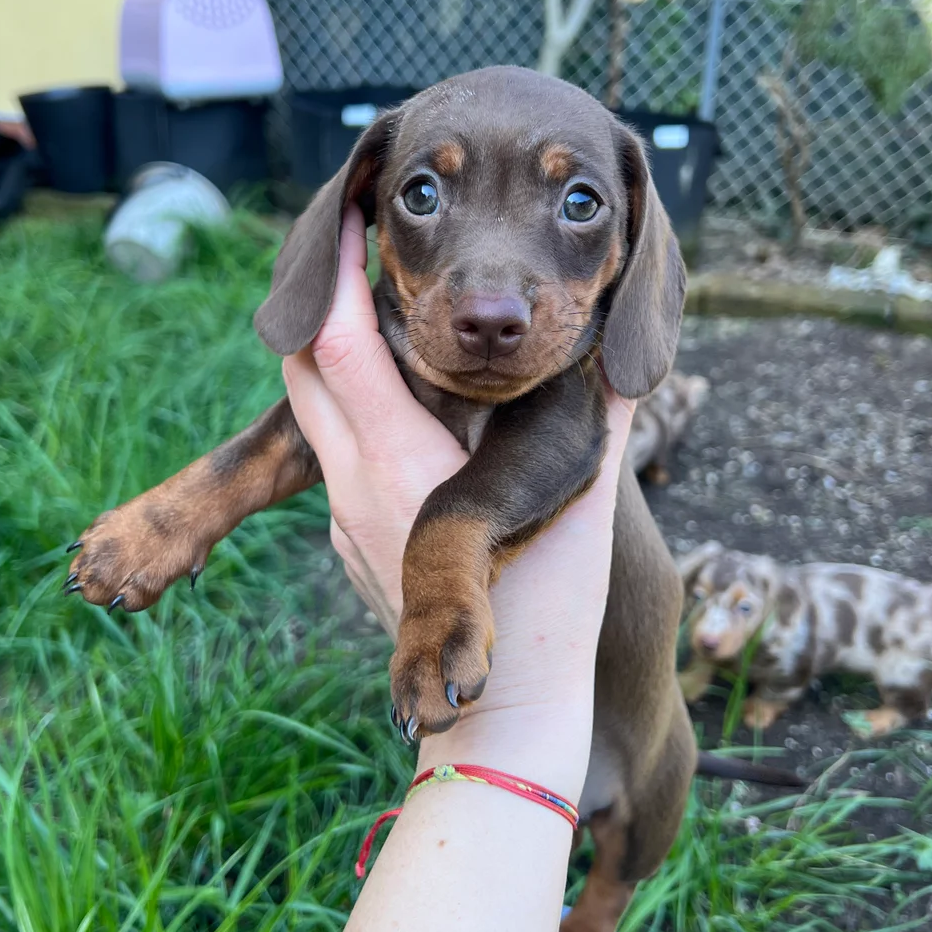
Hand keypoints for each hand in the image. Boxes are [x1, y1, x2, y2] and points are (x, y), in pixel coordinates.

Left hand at [283, 206, 632, 793]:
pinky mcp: (346, 542)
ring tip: (382, 311)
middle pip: (301, 366)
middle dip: (320, 300)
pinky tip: (398, 405)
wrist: (496, 718)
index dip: (334, 271)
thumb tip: (630, 356)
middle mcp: (350, 483)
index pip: (337, 340)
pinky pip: (330, 453)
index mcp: (398, 460)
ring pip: (309, 412)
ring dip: (331, 355)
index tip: (350, 213)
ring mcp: (339, 517)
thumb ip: (599, 419)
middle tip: (362, 248)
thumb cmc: (546, 613)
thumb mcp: (579, 502)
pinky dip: (347, 409)